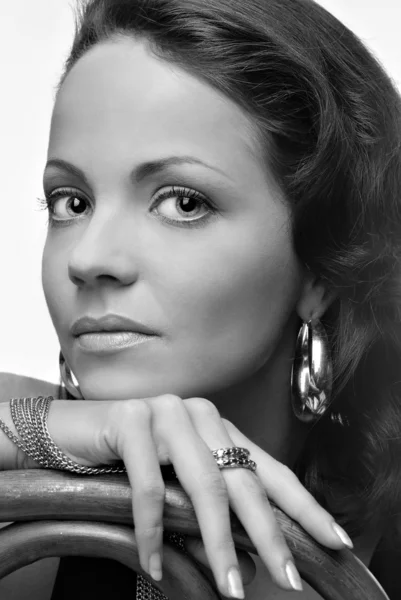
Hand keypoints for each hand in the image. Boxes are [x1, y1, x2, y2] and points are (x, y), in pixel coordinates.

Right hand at [31, 396, 351, 597]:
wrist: (71, 434)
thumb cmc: (128, 462)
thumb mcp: (177, 490)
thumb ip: (210, 518)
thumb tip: (244, 563)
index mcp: (219, 429)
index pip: (270, 468)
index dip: (303, 505)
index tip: (334, 539)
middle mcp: (201, 415)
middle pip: (244, 479)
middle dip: (269, 533)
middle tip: (288, 579)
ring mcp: (167, 413)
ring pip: (204, 483)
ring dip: (217, 541)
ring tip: (229, 587)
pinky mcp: (132, 420)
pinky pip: (149, 486)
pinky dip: (152, 530)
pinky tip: (152, 564)